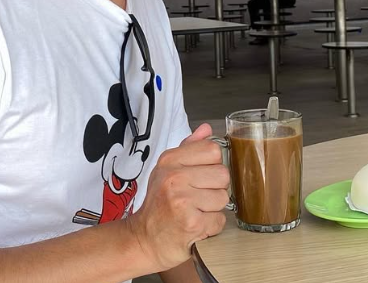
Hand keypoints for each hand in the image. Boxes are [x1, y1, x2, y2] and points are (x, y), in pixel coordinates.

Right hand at [127, 124, 228, 272]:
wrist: (144, 239)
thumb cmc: (159, 204)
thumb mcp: (167, 170)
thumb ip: (189, 149)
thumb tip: (206, 129)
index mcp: (170, 160)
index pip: (212, 150)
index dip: (212, 165)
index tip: (200, 177)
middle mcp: (174, 177)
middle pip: (222, 174)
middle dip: (215, 189)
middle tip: (198, 198)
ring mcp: (182, 200)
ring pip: (223, 198)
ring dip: (213, 209)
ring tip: (196, 212)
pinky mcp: (191, 223)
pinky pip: (220, 220)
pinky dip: (211, 226)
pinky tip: (196, 225)